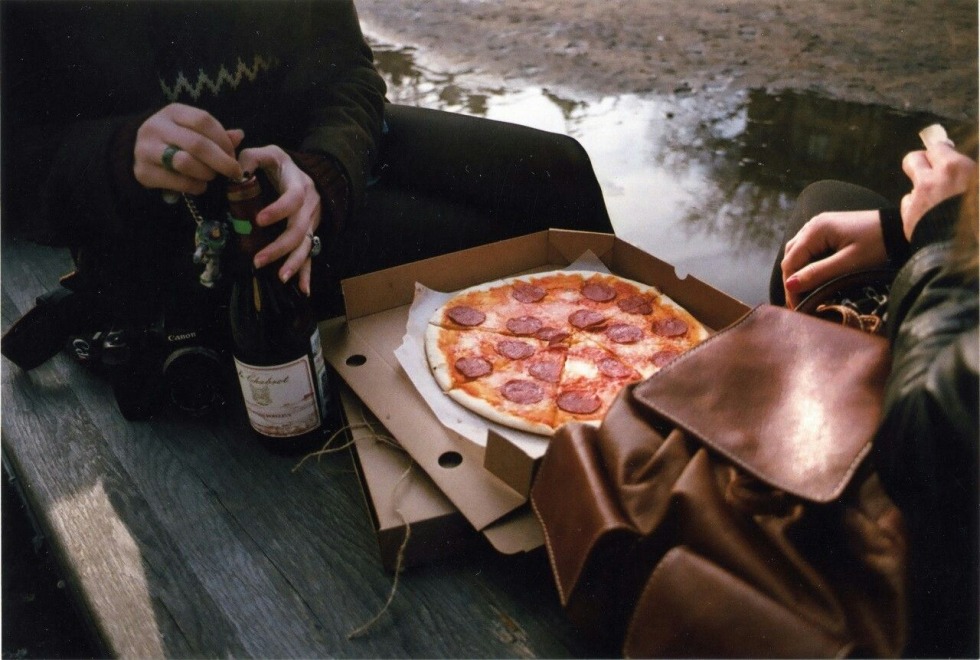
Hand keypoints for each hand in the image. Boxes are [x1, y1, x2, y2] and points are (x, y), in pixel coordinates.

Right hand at [134, 103, 243, 194]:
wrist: (134, 150)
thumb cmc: (173, 139)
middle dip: (222, 161)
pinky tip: (199, 185)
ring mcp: (147, 149)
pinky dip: (196, 186)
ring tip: (211, 175)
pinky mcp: (144, 172)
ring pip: (185, 163)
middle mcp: (157, 127)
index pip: (203, 120)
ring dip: (207, 173)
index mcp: (172, 112)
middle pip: (197, 144)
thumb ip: (215, 133)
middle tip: (235, 172)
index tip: (233, 153)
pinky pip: (178, 182)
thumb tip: (239, 135)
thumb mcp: (191, 129)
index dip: (223, 139)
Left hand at [237, 145, 321, 294]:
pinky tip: (303, 290)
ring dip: (294, 263)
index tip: (258, 220)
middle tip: (258, 260)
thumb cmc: (282, 166)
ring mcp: (311, 223)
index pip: (293, 199)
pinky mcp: (309, 235)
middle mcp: (309, 207)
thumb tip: (236, 173)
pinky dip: (307, 274)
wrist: (307, 175)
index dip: (278, 210)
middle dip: (280, 247)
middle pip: (299, 230)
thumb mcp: (269, 154)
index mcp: (299, 185)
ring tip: (280, 277)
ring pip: (306, 246)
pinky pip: (310, 255)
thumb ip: (250, 158)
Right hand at [780, 209, 887, 308]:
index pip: (790, 262)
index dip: (790, 286)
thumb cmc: (879, 246)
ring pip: (799, 252)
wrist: (902, 228)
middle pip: (791, 256)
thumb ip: (818, 273)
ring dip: (799, 272)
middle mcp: (813, 225)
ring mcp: (820, 225)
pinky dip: (808, 264)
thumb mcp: (849, 263)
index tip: (796, 308)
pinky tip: (814, 277)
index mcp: (816, 230)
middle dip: (792, 280)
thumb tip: (790, 285)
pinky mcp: (829, 230)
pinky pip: (810, 249)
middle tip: (799, 304)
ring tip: (804, 293)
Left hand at [900, 143, 975, 239]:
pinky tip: (928, 214)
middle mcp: (932, 180)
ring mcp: (918, 199)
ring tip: (934, 198)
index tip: (944, 154)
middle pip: (913, 159)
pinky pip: (908, 204)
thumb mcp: (977, 184)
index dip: (941, 151)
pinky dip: (915, 207)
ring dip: (920, 188)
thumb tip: (962, 171)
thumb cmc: (978, 216)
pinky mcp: (908, 219)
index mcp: (955, 168)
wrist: (967, 250)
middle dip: (920, 162)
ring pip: (911, 184)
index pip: (937, 147)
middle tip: (930, 169)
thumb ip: (967, 175)